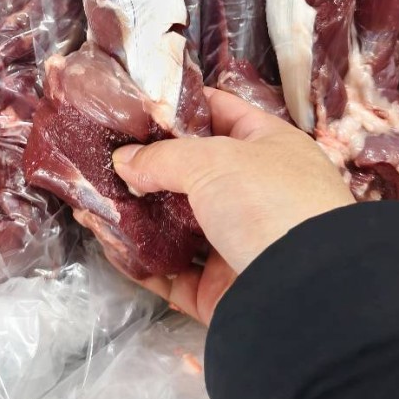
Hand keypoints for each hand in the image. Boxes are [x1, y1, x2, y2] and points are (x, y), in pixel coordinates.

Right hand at [112, 88, 354, 324]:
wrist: (306, 293)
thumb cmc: (270, 202)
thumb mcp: (215, 161)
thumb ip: (163, 157)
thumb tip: (124, 161)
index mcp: (270, 148)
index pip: (222, 114)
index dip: (181, 107)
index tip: (136, 106)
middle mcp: (257, 193)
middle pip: (193, 173)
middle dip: (148, 167)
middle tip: (101, 158)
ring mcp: (239, 243)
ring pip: (178, 226)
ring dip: (137, 215)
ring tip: (92, 202)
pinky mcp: (221, 290)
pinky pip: (171, 272)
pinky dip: (140, 261)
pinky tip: (109, 246)